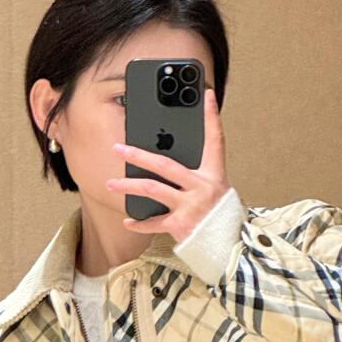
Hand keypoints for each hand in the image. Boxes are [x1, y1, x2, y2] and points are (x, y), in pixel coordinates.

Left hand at [106, 88, 230, 242]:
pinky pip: (155, 222)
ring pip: (153, 190)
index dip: (211, 117)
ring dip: (129, 186)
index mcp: (214, 175)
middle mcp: (202, 188)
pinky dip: (140, 223)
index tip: (205, 96)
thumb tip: (171, 162)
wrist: (229, 246)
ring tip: (112, 184)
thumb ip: (197, 175)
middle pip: (165, 165)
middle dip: (138, 155)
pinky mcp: (181, 225)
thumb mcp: (217, 190)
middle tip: (119, 148)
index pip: (215, 140)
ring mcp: (191, 206)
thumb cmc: (220, 216)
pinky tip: (127, 220)